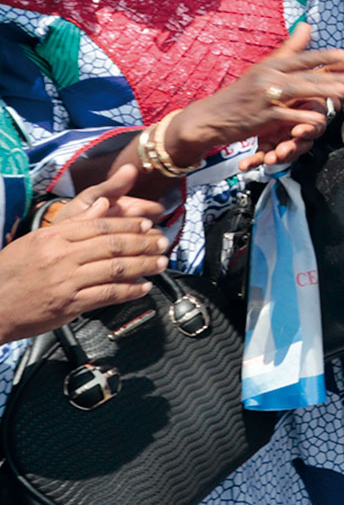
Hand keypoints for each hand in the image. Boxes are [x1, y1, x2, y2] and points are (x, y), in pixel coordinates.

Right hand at [0, 166, 169, 343]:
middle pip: (114, 245)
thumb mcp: (35, 240)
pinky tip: (143, 287)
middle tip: (163, 243)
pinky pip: (107, 295)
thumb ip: (73, 223)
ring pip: (116, 269)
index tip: (148, 226)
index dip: (130, 225)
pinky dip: (130, 291)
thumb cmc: (11, 272)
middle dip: (144, 244)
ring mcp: (66, 281)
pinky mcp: (69, 304)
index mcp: (54, 236)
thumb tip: (102, 205)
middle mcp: (62, 256)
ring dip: (144, 266)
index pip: (102, 225)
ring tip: (160, 263)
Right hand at [175, 24, 343, 171]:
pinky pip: (286, 116)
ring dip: (323, 92)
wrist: (209, 117)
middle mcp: (269, 77)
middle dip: (338, 78)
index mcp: (272, 65)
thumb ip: (289, 50)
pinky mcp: (262, 117)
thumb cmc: (241, 94)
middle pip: (309, 76)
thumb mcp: (263, 69)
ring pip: (299, 92)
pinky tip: (319, 119)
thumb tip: (307, 25)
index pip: (306, 58)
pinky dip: (302, 118)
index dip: (330, 57)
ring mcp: (265, 97)